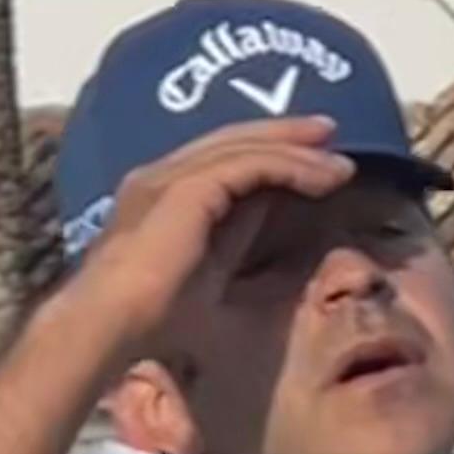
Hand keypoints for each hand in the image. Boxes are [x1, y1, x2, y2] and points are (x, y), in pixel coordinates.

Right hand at [57, 117, 353, 359]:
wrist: (113, 323)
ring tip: (340, 161)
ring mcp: (170, 177)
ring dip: (296, 151)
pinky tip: (322, 177)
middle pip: (232, 140)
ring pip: (244, 148)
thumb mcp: (210, 274)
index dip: (266, 151)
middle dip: (284, 134)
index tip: (311, 154)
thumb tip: (267, 214)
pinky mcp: (187, 189)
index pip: (220, 159)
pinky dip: (290, 166)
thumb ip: (233, 239)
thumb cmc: (155, 319)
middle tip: (329, 130)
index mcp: (162, 195)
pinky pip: (249, 165)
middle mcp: (162, 175)